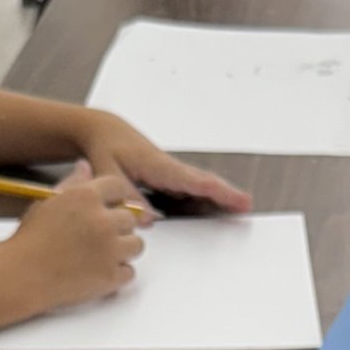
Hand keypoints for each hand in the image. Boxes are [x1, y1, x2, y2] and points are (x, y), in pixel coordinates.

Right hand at [10, 171, 143, 309]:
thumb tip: (85, 166)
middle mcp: (102, 220)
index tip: (111, 208)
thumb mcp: (47, 202)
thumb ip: (72, 184)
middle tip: (99, 238)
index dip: (115, 199)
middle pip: (130, 218)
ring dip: (124, 250)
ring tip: (102, 255)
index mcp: (86, 197)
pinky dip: (118, 274)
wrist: (22, 276)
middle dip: (118, 227)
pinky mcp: (111, 276)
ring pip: (137, 245)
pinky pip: (130, 272)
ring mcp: (110, 249)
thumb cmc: (30, 241)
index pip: (118, 187)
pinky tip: (99, 273)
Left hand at [79, 108, 249, 215]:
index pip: (194, 180)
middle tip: (247, 206)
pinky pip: (189, 189)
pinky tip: (214, 209)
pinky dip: (204, 197)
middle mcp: (168, 168)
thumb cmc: (103, 147)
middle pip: (203, 183)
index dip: (217, 191)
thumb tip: (149, 220)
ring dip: (219, 197)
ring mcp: (169, 173)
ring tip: (240, 209)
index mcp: (157, 165)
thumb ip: (127, 195)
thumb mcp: (107, 172)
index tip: (236, 198)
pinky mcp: (165, 178)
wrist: (102, 130)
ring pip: (198, 186)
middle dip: (226, 194)